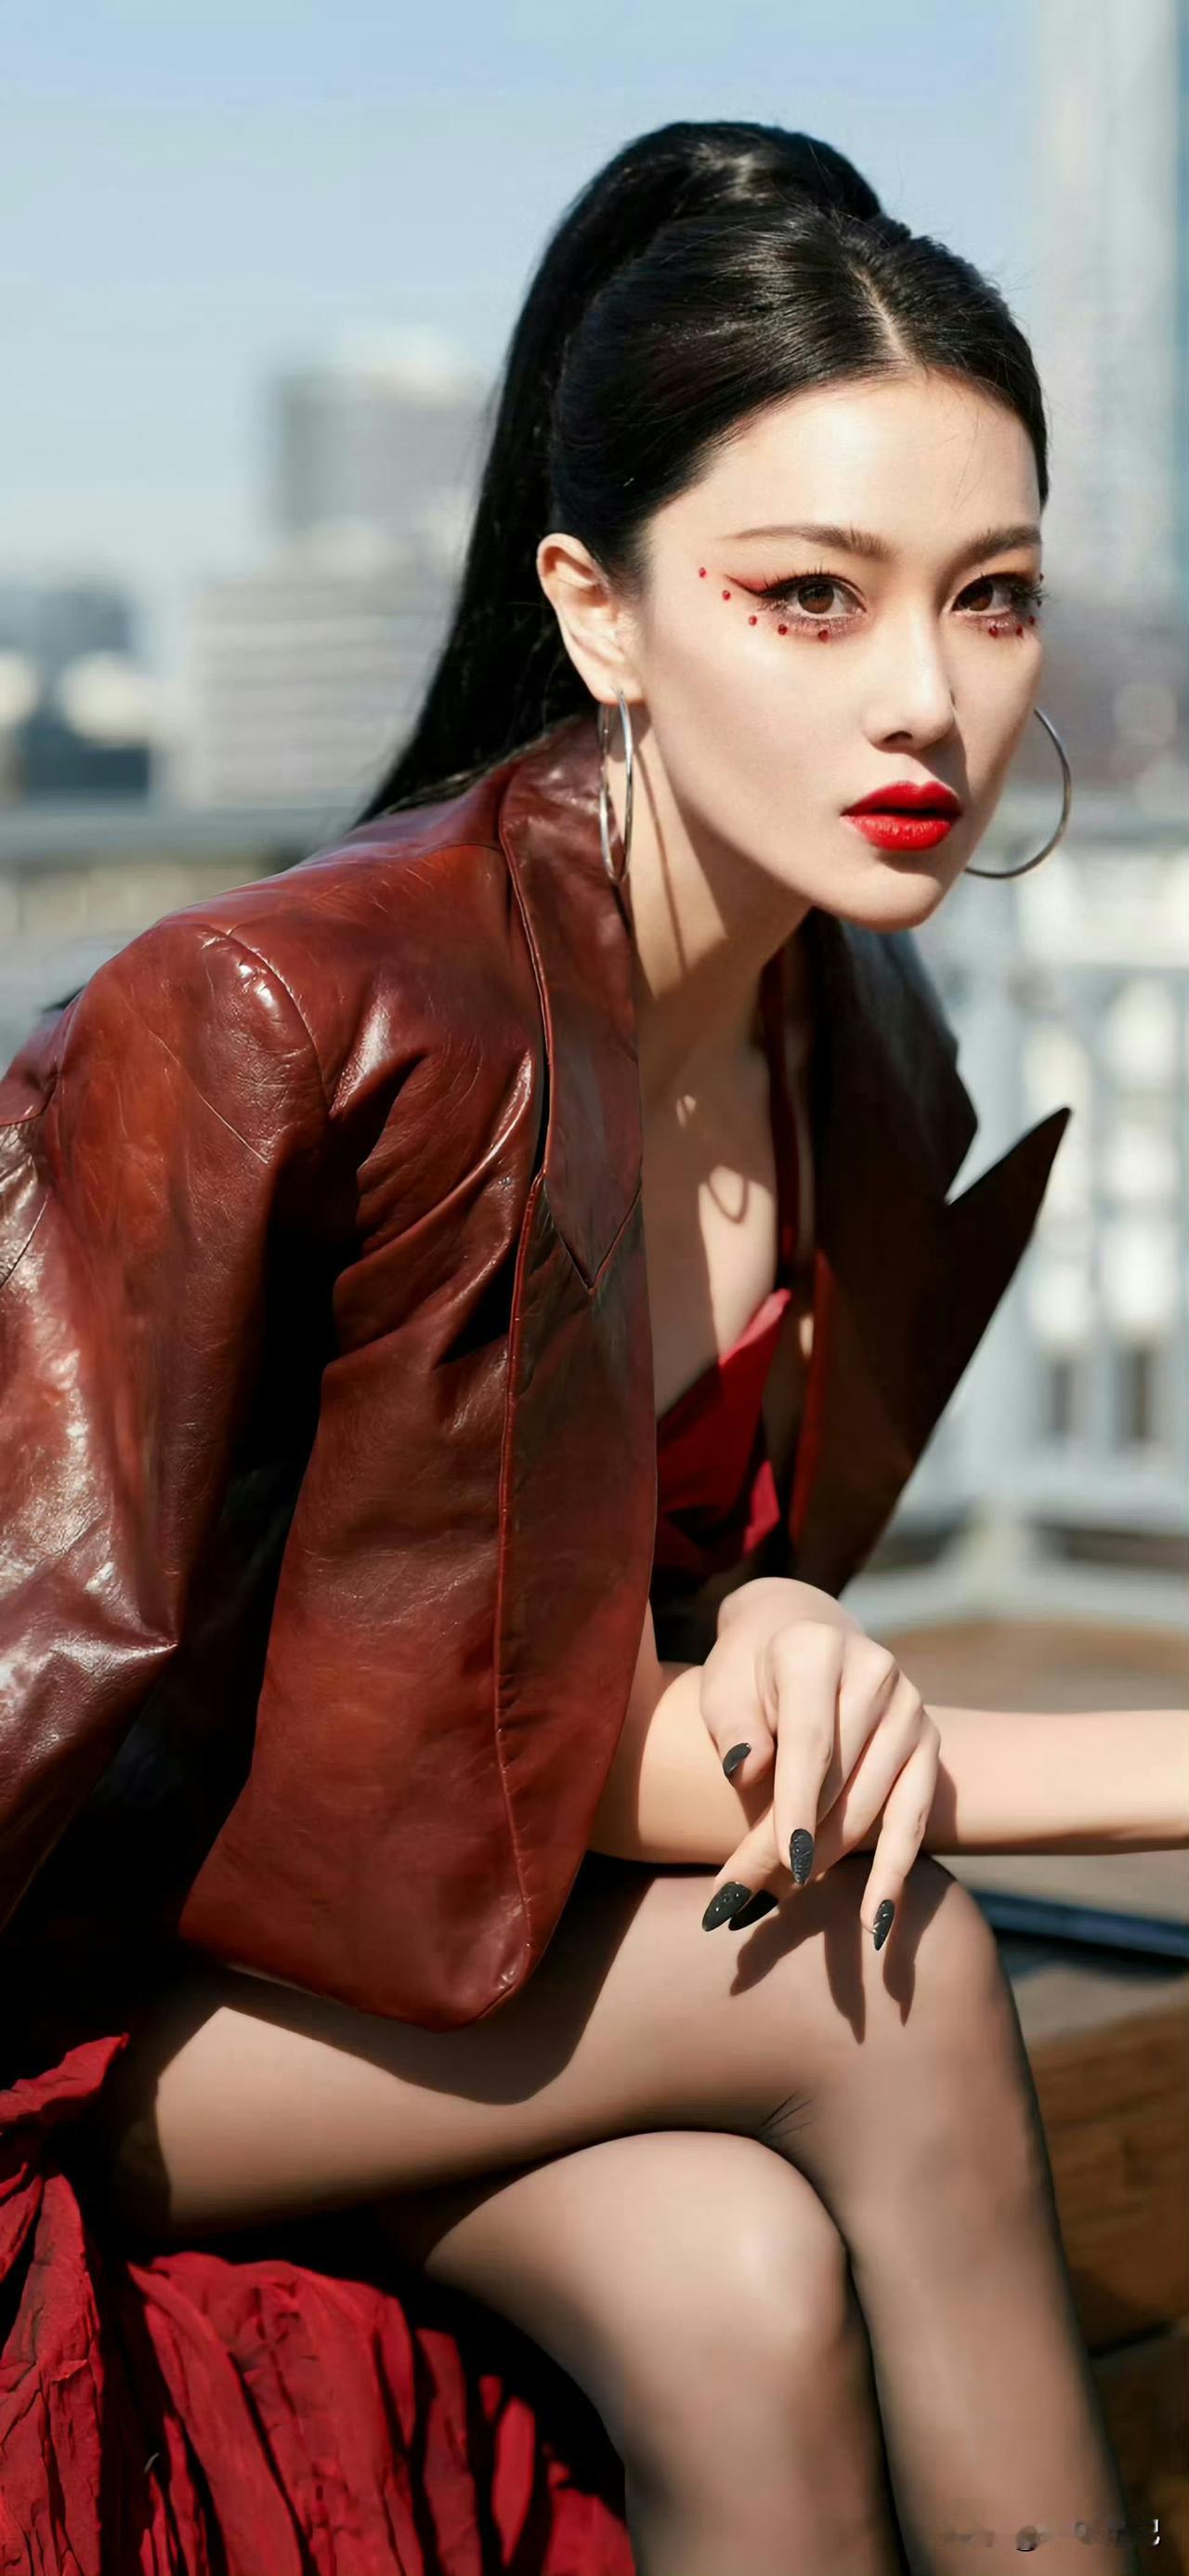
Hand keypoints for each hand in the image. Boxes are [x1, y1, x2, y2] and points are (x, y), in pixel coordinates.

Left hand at [697, 1577, 939, 1946]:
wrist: (800, 1634)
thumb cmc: (749, 1670)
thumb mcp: (723, 1684)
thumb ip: (733, 1725)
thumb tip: (746, 1772)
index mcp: (818, 1651)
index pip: (811, 1742)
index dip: (796, 1806)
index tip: (782, 1864)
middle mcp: (875, 1673)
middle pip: (838, 1785)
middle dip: (791, 1852)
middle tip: (740, 1903)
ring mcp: (910, 1709)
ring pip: (871, 1808)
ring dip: (827, 1865)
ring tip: (776, 1905)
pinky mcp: (928, 1744)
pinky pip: (913, 1820)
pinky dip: (892, 1874)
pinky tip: (875, 1924)